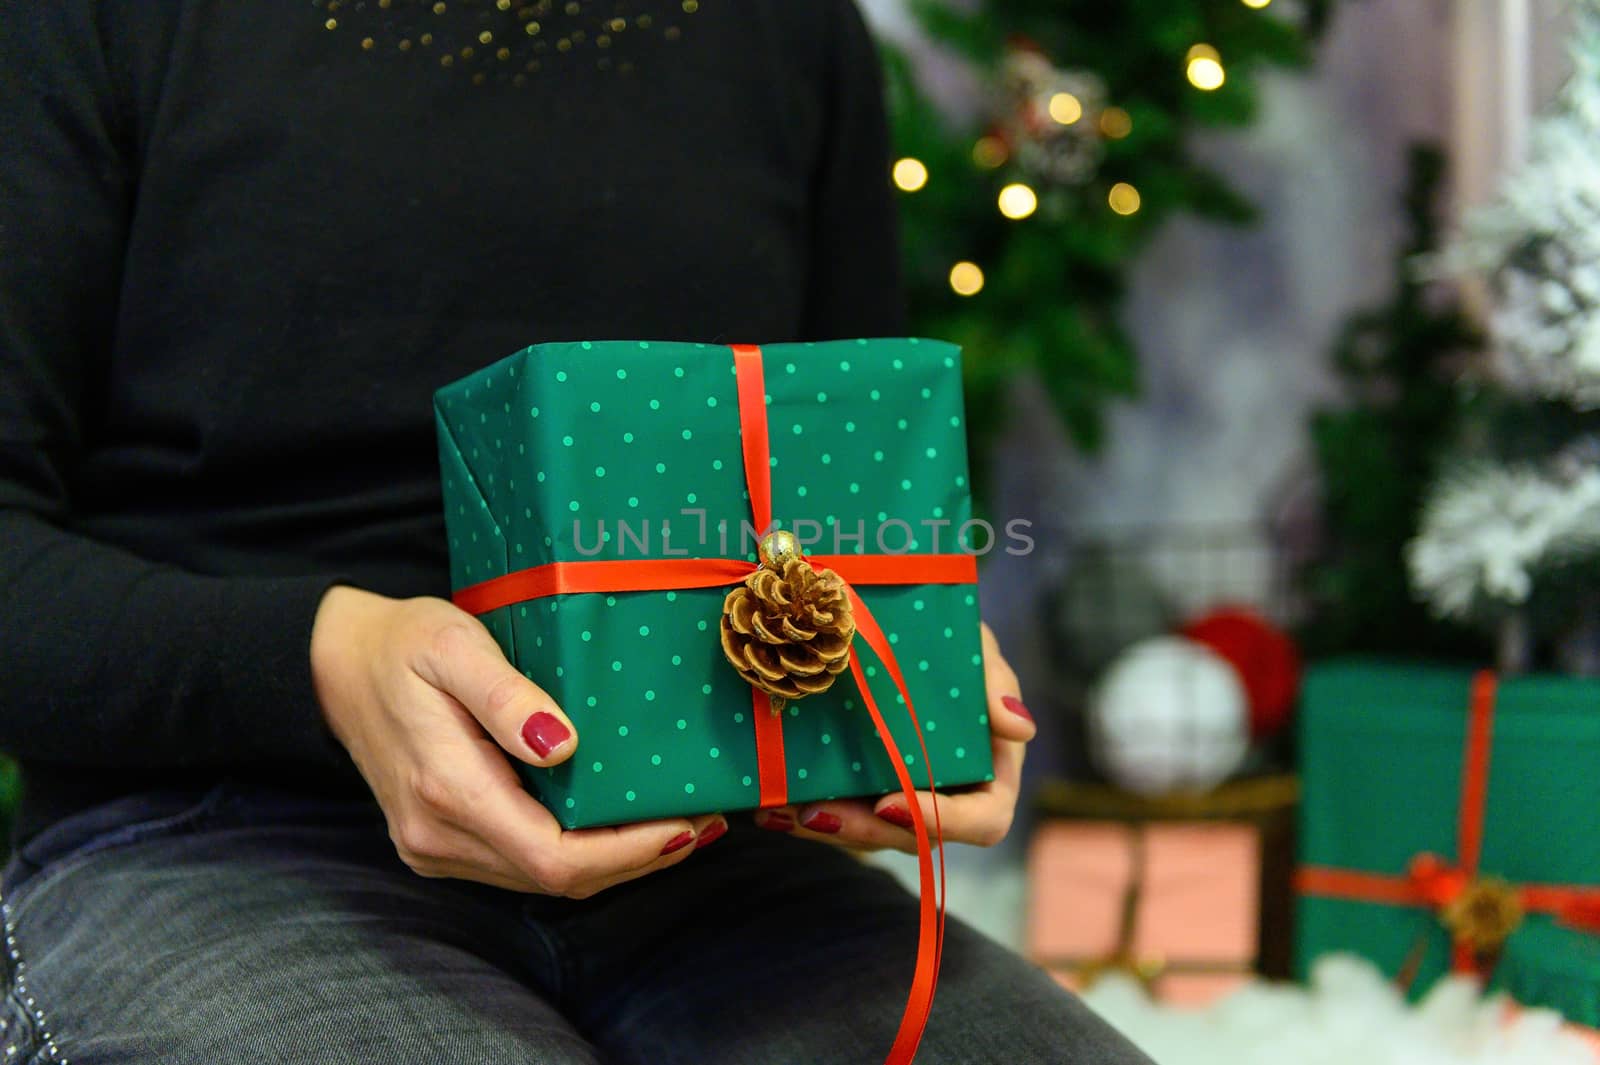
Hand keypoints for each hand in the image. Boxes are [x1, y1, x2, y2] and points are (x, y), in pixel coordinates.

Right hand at [310, 587, 723, 896]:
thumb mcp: (452, 644)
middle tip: (704, 820)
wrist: (332, 665)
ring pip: (542, 879)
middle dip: (638, 858)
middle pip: (557, 879)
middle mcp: (438, 835)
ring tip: (678, 820)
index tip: (686, 823)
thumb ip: (506, 696)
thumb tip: (563, 744)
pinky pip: (521, 864)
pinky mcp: (439, 843)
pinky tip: (617, 823)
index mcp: (447, 789)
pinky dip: (577, 852)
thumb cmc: (399, 645)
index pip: (554, 857)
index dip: (628, 853)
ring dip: (614, 860)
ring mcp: (435, 846)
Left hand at [751, 622, 1033, 850]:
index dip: (941, 821)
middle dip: (861, 830)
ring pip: (866, 834)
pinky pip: (835, 815)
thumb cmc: (956, 646)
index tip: (890, 804)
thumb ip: (995, 683)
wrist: (908, 634)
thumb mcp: (979, 651)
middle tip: (814, 813)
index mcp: (990, 775)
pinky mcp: (861, 794)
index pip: (983, 820)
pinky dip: (801, 812)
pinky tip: (767, 803)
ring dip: (823, 827)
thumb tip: (1020, 728)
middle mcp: (946, 799)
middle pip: (912, 838)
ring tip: (779, 809)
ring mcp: (900, 800)